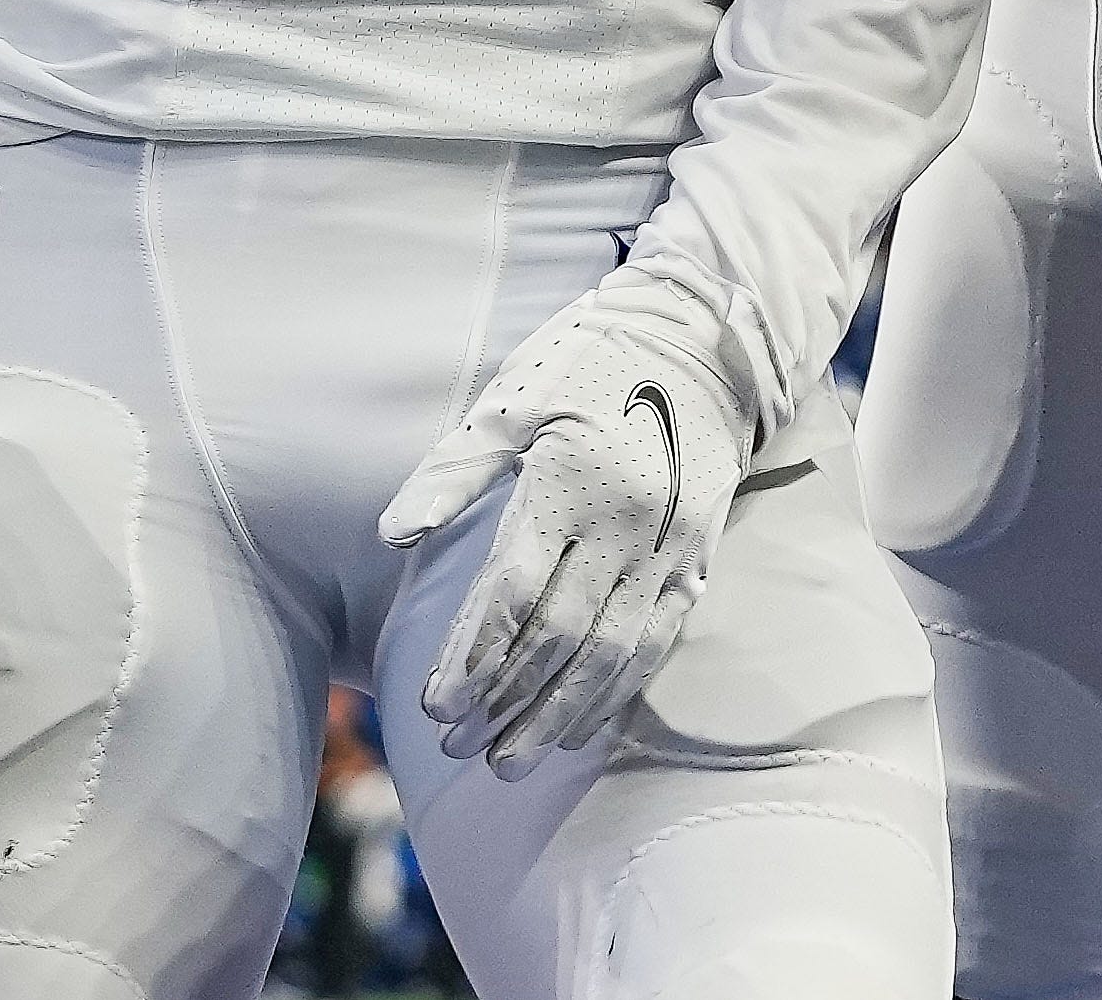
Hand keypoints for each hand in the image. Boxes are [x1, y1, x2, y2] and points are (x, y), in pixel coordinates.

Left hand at [379, 270, 762, 769]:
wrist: (706, 340)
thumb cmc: (589, 361)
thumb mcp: (512, 399)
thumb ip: (455, 470)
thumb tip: (395, 534)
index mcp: (568, 482)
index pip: (512, 595)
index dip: (470, 658)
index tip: (433, 708)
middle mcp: (622, 523)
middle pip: (558, 635)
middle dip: (503, 700)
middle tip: (457, 746)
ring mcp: (667, 545)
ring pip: (611, 652)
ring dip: (557, 714)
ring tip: (511, 760)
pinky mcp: (697, 556)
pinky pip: (658, 640)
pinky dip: (617, 691)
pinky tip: (582, 726)